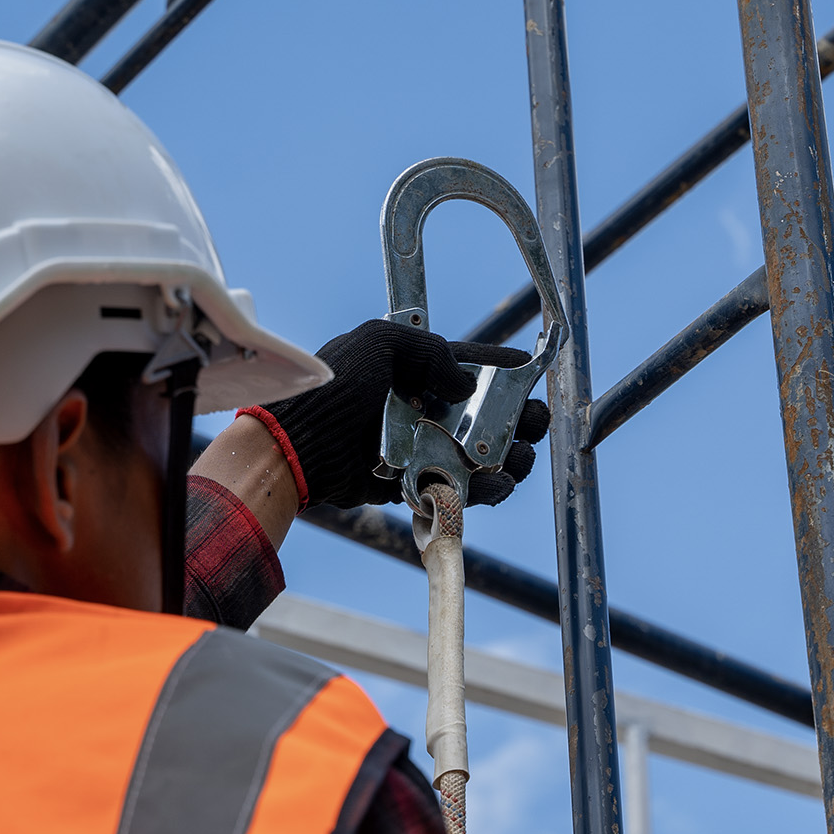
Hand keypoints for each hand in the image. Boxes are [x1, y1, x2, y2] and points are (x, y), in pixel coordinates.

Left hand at [260, 319, 550, 510]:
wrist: (298, 445)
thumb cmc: (332, 388)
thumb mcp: (380, 343)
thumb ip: (431, 352)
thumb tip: (466, 385)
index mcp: (416, 369)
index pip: (472, 367)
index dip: (506, 373)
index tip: (534, 377)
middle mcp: (423, 407)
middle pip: (487, 415)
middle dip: (519, 419)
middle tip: (535, 425)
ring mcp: (420, 447)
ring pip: (480, 455)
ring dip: (508, 457)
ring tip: (519, 459)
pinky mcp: (415, 482)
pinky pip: (458, 487)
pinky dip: (483, 490)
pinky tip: (497, 484)